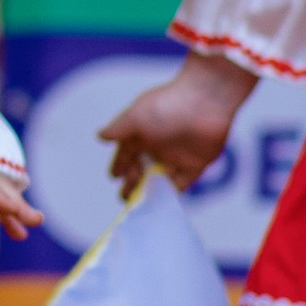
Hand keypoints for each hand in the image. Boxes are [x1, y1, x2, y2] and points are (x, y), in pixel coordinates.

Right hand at [100, 48, 255, 198]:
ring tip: (142, 206)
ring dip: (152, 191)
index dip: (119, 165)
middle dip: (133, 183)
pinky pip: (183, 182)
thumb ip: (118, 128)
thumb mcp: (136, 116)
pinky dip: (173, 192)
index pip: (126, 154)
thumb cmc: (167, 105)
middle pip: (142, 170)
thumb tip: (100, 136)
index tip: (113, 177)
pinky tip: (165, 203)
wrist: (206, 100)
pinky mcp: (196, 164)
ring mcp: (177, 156)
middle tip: (125, 199)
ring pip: (161, 179)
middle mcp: (158, 146)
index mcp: (142, 134)